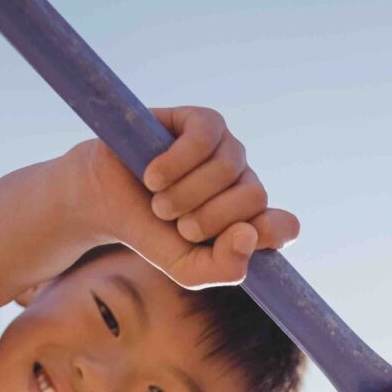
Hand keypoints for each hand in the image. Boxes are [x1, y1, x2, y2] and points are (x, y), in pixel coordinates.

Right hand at [75, 106, 298, 288]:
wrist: (106, 202)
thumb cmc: (153, 236)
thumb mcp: (187, 269)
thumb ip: (223, 268)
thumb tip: (248, 233)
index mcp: (251, 220)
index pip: (285, 226)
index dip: (267, 233)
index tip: (236, 240)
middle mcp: (245, 182)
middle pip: (254, 197)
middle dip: (207, 219)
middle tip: (175, 224)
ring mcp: (226, 149)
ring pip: (228, 168)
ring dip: (186, 194)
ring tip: (160, 202)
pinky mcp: (201, 122)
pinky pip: (204, 138)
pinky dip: (176, 163)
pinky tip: (153, 175)